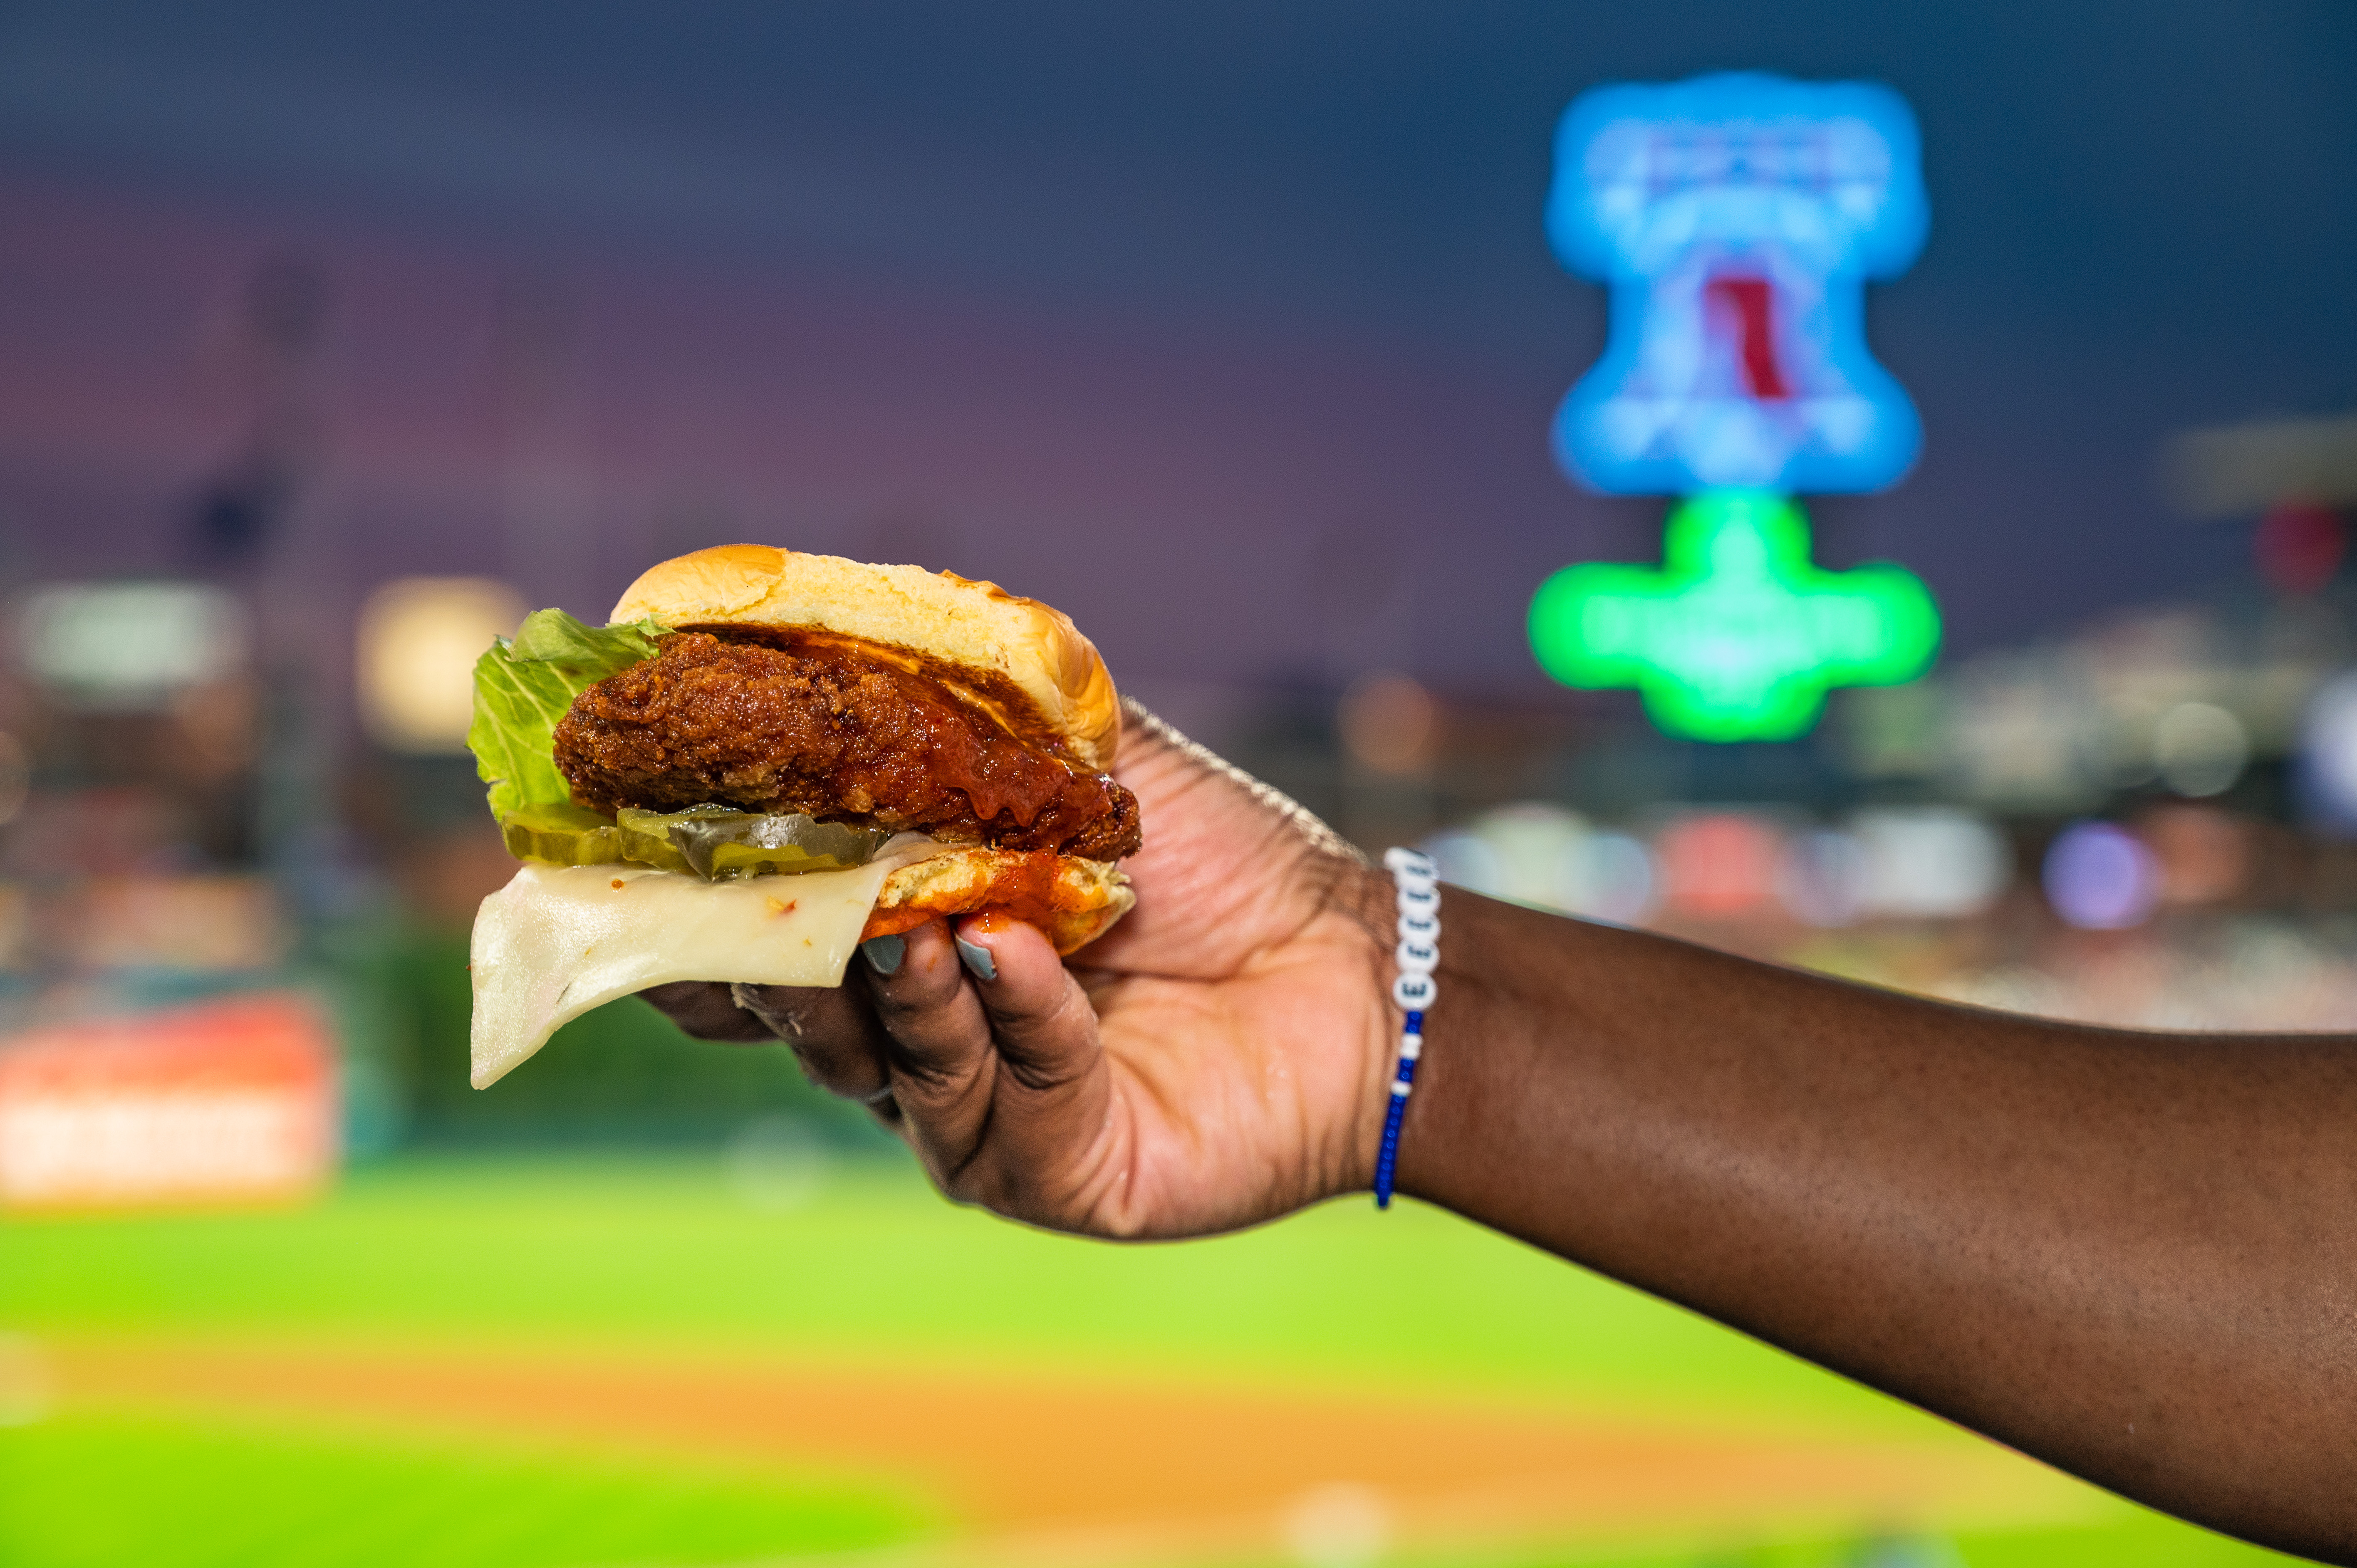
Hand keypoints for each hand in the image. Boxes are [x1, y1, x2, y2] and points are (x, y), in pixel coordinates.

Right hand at [644, 701, 1395, 1238]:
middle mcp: (919, 1040)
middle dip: (767, 951)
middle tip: (746, 892)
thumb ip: (970, 700)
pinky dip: (1013, 1017)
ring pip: (887, 1063)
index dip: (691, 907)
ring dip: (888, 990)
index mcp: (902, 943)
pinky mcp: (1050, 1172)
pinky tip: (1014, 952)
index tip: (629, 855)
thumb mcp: (1087, 753)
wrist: (1349, 968)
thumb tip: (819, 622)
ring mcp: (977, 1116)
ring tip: (898, 924)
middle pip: (799, 1010)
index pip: (762, 940)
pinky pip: (1010, 1096)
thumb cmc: (1216, 859)